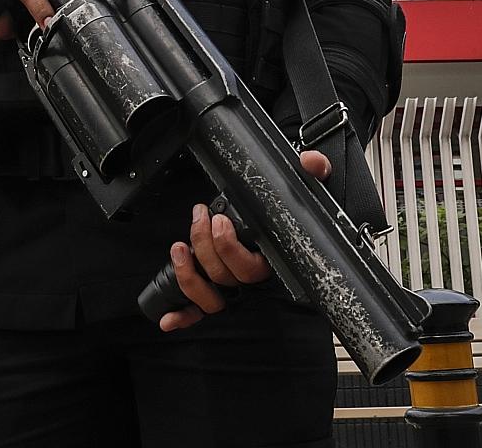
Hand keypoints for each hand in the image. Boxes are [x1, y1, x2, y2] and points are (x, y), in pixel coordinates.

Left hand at [158, 150, 331, 332]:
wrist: (299, 243)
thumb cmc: (297, 220)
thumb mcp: (312, 195)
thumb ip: (314, 175)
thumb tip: (310, 162)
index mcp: (272, 263)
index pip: (249, 267)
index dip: (229, 246)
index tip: (219, 219)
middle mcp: (251, 282)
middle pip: (223, 277)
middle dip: (205, 246)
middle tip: (202, 218)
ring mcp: (234, 290)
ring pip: (210, 297)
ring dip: (188, 275)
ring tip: (180, 247)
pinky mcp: (219, 293)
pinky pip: (201, 312)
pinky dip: (183, 316)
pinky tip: (167, 318)